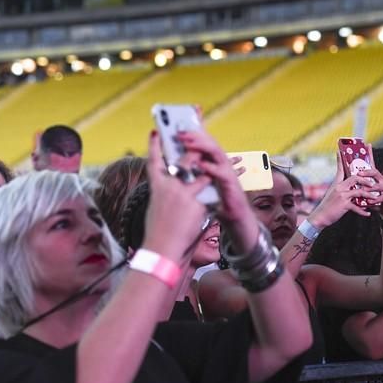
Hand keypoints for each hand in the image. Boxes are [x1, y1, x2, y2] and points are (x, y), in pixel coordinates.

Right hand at [142, 131, 210, 260]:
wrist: (161, 250)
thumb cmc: (158, 232)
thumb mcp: (157, 207)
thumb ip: (166, 193)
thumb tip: (173, 184)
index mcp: (156, 187)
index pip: (154, 160)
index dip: (154, 145)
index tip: (156, 131)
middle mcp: (168, 186)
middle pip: (185, 160)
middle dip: (196, 151)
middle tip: (202, 144)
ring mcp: (182, 194)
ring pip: (202, 174)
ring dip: (211, 170)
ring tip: (221, 164)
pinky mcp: (196, 204)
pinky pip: (211, 192)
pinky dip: (219, 189)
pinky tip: (228, 186)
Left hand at [176, 132, 251, 224]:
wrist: (235, 213)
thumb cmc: (218, 197)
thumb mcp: (203, 181)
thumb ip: (193, 170)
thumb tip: (175, 162)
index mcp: (213, 160)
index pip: (203, 140)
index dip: (193, 131)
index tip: (178, 126)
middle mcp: (220, 162)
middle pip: (209, 141)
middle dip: (194, 135)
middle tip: (180, 133)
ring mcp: (227, 170)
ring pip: (216, 151)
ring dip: (201, 145)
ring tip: (188, 143)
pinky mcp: (230, 182)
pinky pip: (221, 172)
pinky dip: (210, 167)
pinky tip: (200, 164)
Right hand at [307, 152, 373, 227]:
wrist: (319, 217)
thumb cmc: (326, 206)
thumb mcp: (332, 194)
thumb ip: (340, 189)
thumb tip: (347, 187)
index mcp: (336, 183)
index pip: (340, 169)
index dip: (340, 160)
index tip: (340, 151)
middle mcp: (339, 187)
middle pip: (355, 178)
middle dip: (365, 180)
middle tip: (372, 183)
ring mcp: (342, 196)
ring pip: (359, 192)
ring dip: (369, 195)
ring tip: (375, 198)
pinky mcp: (344, 205)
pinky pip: (357, 207)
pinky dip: (363, 211)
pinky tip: (368, 213)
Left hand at [357, 168, 382, 221]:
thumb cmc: (378, 202)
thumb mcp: (369, 195)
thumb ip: (362, 191)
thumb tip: (351, 189)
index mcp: (379, 180)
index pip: (373, 171)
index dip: (366, 171)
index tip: (358, 173)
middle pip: (376, 175)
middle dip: (367, 176)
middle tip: (358, 181)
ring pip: (379, 186)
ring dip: (370, 189)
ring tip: (362, 191)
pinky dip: (376, 199)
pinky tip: (369, 201)